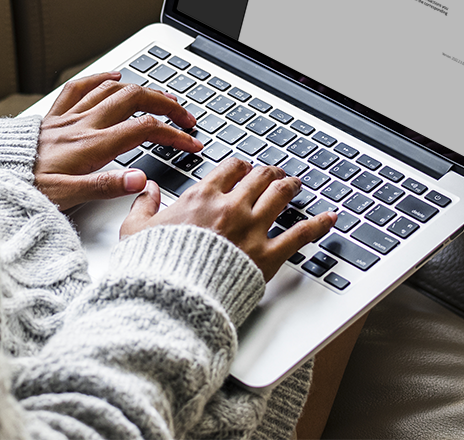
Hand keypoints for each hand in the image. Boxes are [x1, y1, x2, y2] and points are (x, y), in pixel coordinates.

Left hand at [35, 72, 202, 209]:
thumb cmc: (26, 188)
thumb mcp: (68, 197)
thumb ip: (106, 186)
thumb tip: (140, 180)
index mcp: (93, 145)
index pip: (145, 130)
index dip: (175, 134)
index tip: (192, 144)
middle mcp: (84, 125)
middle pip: (136, 100)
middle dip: (167, 104)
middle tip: (187, 117)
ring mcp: (69, 117)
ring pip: (114, 89)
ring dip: (143, 90)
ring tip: (162, 99)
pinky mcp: (54, 116)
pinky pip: (80, 87)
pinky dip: (102, 78)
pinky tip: (114, 76)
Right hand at [119, 158, 336, 280]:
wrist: (172, 296)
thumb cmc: (154, 266)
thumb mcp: (134, 231)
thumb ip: (143, 206)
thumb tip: (146, 190)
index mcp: (201, 197)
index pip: (229, 169)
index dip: (240, 167)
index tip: (243, 169)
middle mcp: (231, 207)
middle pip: (259, 178)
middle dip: (268, 173)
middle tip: (274, 174)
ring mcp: (252, 229)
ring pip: (280, 196)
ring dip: (291, 186)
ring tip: (297, 184)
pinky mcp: (267, 255)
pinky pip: (300, 234)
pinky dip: (318, 224)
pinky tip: (330, 217)